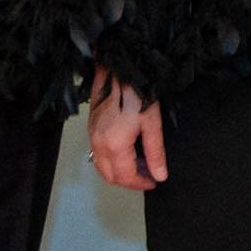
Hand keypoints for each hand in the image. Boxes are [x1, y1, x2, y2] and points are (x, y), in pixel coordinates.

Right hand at [88, 68, 167, 190]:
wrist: (119, 66)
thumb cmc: (138, 90)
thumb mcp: (152, 122)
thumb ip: (156, 152)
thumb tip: (160, 175)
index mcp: (114, 145)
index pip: (125, 177)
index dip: (141, 183)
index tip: (154, 182)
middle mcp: (98, 143)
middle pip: (110, 176)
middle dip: (129, 181)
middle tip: (148, 175)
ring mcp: (92, 135)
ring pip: (101, 166)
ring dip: (119, 171)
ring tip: (140, 164)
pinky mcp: (91, 126)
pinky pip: (98, 153)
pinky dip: (111, 159)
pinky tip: (128, 151)